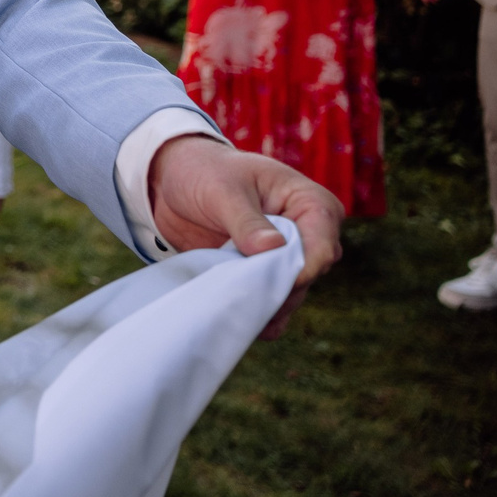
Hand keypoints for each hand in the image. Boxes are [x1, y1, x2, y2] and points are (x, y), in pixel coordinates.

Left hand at [148, 135, 342, 337]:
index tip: (269, 281)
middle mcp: (308, 233)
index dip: (300, 269)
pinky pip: (271, 300)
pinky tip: (243, 325)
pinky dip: (257, 312)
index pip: (322, 247)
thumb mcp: (222, 190)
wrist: (174, 181)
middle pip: (308, 275)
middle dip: (279, 290)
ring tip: (237, 313)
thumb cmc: (205, 172)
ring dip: (265, 304)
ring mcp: (287, 256)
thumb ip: (246, 221)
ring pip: (290, 293)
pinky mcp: (265, 272)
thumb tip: (273, 248)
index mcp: (311, 203)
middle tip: (245, 301)